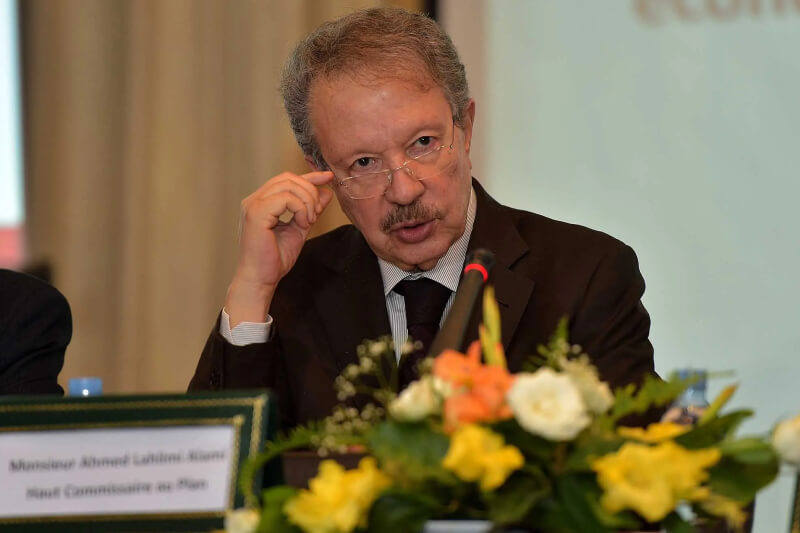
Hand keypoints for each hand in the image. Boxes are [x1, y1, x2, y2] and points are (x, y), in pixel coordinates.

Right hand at [225, 170, 334, 325]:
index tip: (328, 177)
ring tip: (308, 221)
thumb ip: (311, 210)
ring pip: (288, 185)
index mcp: (261, 202)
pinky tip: (302, 223)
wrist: (261, 280)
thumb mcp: (300, 229)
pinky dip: (300, 208)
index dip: (309, 176)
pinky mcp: (256, 213)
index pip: (286, 179)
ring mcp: (253, 205)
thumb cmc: (275, 259)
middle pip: (289, 178)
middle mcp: (254, 200)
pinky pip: (286, 198)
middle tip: (315, 214)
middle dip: (310, 192)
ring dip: (307, 202)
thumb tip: (326, 192)